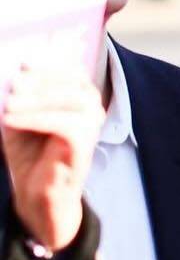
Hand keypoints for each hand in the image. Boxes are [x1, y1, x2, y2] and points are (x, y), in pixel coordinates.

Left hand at [2, 65, 103, 251]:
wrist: (34, 193)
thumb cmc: (28, 152)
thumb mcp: (19, 114)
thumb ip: (23, 91)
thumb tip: (24, 69)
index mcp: (80, 99)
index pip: (73, 71)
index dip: (49, 66)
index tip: (23, 67)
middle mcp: (92, 112)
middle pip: (74, 83)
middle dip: (40, 82)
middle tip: (10, 92)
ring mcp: (91, 129)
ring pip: (72, 101)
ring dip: (36, 101)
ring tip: (8, 108)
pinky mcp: (84, 147)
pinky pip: (67, 125)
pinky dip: (37, 119)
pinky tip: (12, 121)